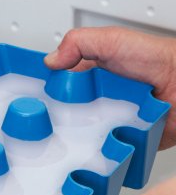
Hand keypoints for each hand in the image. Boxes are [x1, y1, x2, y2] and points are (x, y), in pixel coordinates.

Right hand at [45, 26, 175, 149]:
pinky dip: (97, 153)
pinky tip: (97, 147)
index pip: (59, 89)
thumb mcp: (114, 41)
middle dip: (57, 122)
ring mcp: (107, 123)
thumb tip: (51, 61)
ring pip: (80, 137)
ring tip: (77, 136)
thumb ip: (81, 43)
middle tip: (55, 124)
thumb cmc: (159, 61)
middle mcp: (97, 102)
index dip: (46, 95)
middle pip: (64, 116)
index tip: (35, 103)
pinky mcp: (119, 142)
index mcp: (90, 79)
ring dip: (76, 140)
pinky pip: (101, 152)